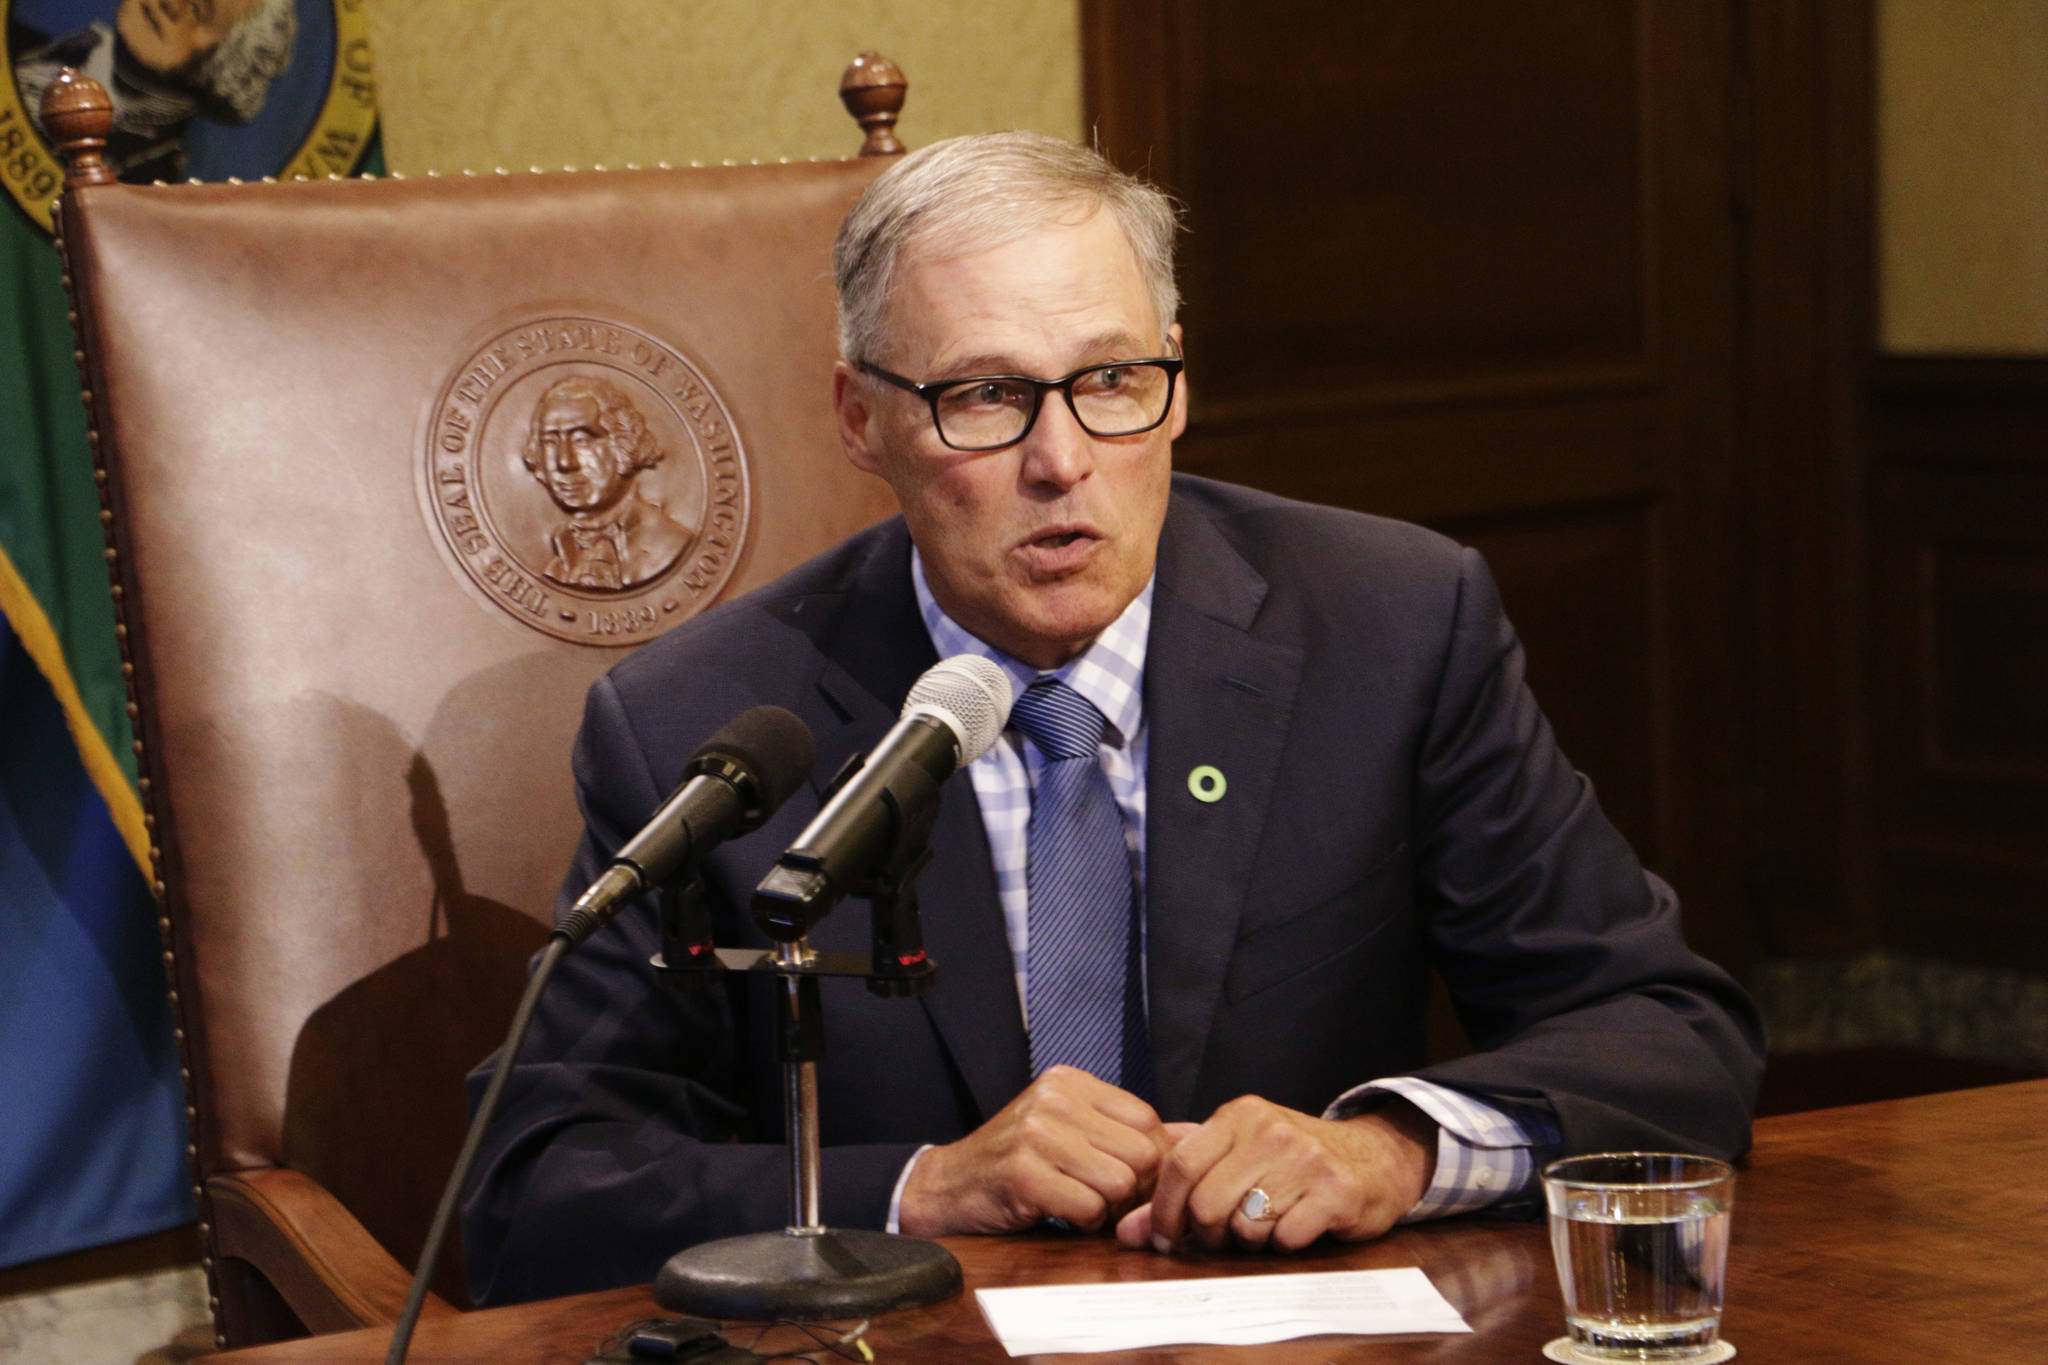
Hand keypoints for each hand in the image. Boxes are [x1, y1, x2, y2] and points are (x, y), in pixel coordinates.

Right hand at [897, 1066, 1186, 1236]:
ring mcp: (1036, 1134)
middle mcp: (1054, 1099)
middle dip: (1132, 1189)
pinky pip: (1087, 1208)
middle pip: (1140, 1154)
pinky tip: (1058, 1213)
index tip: (1128, 1179)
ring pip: (1119, 1183)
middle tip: (1104, 1200)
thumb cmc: (1017, 1161)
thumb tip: (1198, 1135)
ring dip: (1105, 1209)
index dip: (1149, 1160)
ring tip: (1078, 1203)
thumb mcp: (1070, 1130)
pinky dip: (1081, 1223)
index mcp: (1069, 1082)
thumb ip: (1129, 1131)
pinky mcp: (1023, 1173)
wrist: (948, 1185)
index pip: (1146, 1120)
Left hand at [1115, 1095, 1437, 1252]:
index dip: (1163, 1209)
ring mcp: (1306, 1158)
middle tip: (1220, 1239)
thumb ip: (1179, 1189)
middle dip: (1206, 1234)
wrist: (1374, 1157)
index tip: (1165, 1236)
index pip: (1179, 1163)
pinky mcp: (1337, 1190)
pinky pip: (1285, 1237)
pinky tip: (1297, 1226)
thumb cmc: (1291, 1162)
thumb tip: (1127, 1232)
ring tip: (1265, 1225)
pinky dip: (1284, 1244)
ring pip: (1245, 1225)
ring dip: (1248, 1240)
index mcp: (1239, 1115)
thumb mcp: (1236, 1158)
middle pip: (1206, 1201)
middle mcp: (1271, 1129)